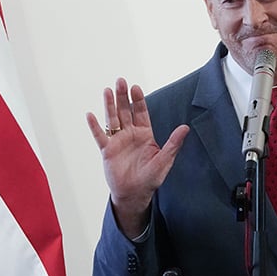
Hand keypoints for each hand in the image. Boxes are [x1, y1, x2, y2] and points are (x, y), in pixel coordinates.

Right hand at [86, 77, 188, 238]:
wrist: (134, 194)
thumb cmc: (150, 179)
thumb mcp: (164, 161)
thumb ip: (173, 144)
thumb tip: (185, 128)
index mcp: (145, 134)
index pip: (141, 112)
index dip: (138, 100)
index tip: (135, 88)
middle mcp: (130, 134)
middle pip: (125, 111)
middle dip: (123, 97)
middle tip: (120, 81)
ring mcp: (118, 141)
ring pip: (113, 119)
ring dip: (110, 105)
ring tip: (107, 90)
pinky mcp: (107, 151)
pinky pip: (100, 136)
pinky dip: (95, 126)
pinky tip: (90, 115)